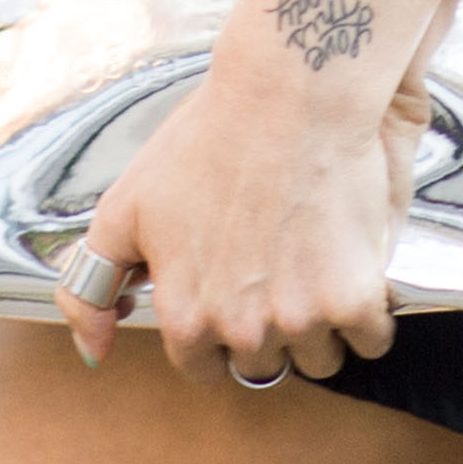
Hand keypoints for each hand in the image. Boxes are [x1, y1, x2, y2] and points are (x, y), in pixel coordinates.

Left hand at [53, 44, 422, 385]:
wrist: (290, 96)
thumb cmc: (208, 140)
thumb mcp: (124, 208)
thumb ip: (92, 286)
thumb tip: (91, 353)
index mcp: (185, 317)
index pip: (203, 367)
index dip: (216, 330)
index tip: (231, 292)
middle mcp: (241, 330)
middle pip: (263, 365)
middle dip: (267, 326)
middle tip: (274, 265)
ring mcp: (300, 318)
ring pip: (319, 358)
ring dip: (320, 325)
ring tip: (313, 263)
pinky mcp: (354, 298)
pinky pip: (370, 339)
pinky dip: (368, 313)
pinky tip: (351, 267)